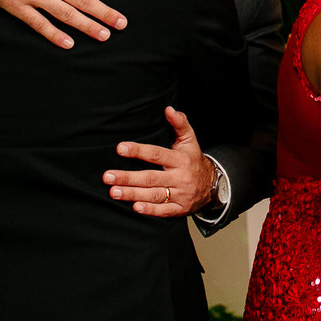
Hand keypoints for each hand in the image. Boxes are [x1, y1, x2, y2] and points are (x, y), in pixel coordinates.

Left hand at [102, 107, 216, 216]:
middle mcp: (180, 177)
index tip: (120, 148)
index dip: (138, 151)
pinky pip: (164, 211)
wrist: (213, 186)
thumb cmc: (194, 160)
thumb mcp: (190, 140)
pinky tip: (135, 207)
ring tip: (113, 192)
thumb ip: (180, 124)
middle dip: (128, 177)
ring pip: (154, 195)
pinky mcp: (180, 209)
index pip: (156, 154)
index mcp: (180, 159)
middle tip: (108, 176)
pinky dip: (150, 210)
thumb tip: (169, 109)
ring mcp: (180, 194)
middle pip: (151, 177)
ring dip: (132, 194)